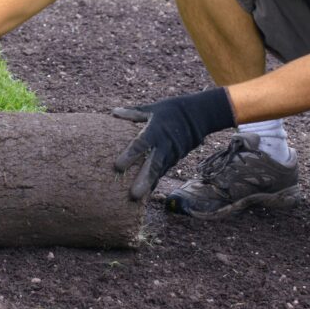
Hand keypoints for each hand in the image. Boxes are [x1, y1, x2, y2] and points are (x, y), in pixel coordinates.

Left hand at [112, 88, 234, 199]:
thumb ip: (132, 113)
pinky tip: (145, 195)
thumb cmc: (169, 111)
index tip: (117, 167)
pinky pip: (162, 173)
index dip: (130, 155)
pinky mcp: (174, 160)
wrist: (197, 116)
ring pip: (158, 172)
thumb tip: (113, 113)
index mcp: (156, 131)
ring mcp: (171, 155)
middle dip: (143, 179)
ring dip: (148, 185)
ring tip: (136, 199)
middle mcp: (164, 145)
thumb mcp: (152, 109)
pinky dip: (154, 183)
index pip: (141, 144)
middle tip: (133, 195)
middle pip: (153, 164)